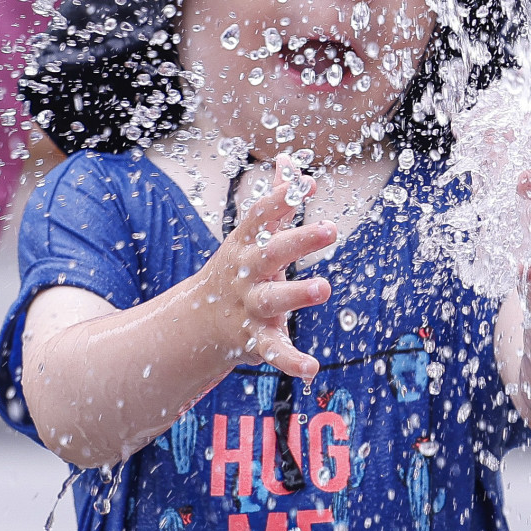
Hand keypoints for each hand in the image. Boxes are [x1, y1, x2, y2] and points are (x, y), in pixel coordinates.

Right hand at [195, 157, 334, 380]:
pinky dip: (291, 361)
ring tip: (324, 288)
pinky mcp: (255, 340)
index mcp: (246, 244)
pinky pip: (273, 351)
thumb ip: (276, 200)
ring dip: (296, 294)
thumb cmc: (239, 269)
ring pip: (272, 300)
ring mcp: (249, 307)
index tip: (306, 184)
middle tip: (331, 228)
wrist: (198, 321)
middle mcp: (246, 273)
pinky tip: (312, 368)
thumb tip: (289, 161)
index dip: (281, 199)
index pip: (261, 216)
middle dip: (298, 240)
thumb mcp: (252, 235)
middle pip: (270, 253)